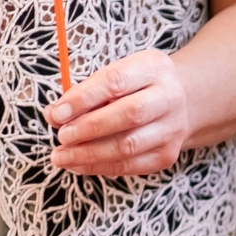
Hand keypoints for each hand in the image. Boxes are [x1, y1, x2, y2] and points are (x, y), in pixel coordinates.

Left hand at [45, 49, 198, 176]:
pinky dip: (99, 167)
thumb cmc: (137, 85)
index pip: (116, 82)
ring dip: (90, 153)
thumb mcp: (117, 73)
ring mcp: (172, 129)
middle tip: (61, 136)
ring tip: (62, 155)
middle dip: (89, 128)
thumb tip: (55, 115)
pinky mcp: (167, 155)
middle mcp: (169, 98)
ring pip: (129, 146)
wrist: (180, 102)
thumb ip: (87, 90)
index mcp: (153, 68)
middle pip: (129, 115)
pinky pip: (130, 165)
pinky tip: (77, 164)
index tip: (57, 113)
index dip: (83, 99)